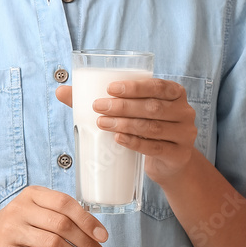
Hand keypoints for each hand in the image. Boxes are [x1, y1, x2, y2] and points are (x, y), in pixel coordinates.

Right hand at [0, 186, 107, 246]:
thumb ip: (57, 214)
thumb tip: (93, 230)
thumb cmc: (13, 226)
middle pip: (62, 225)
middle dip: (86, 243)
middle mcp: (22, 209)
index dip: (87, 220)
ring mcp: (13, 230)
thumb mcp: (32, 211)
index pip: (66, 203)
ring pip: (54, 244)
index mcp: (33, 195)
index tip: (103, 236)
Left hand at [56, 78, 197, 185]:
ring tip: (102, 123)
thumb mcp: (131, 110)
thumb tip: (61, 90)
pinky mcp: (178, 155)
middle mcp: (184, 112)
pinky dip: (135, 142)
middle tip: (98, 107)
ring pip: (152, 127)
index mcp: (175, 93)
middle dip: (123, 106)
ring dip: (125, 124)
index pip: (157, 85)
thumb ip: (101, 98)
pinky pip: (155, 148)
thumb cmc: (146, 127)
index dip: (135, 86)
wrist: (170, 161)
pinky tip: (118, 139)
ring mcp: (184, 134)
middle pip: (152, 107)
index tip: (110, 88)